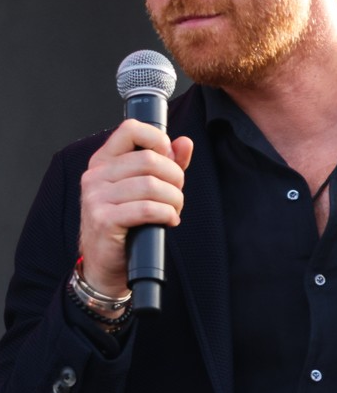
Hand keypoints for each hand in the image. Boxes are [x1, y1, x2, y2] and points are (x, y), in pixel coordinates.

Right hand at [78, 119, 193, 297]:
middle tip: (176, 194)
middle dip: (175, 178)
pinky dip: (167, 214)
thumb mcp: (147, 188)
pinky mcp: (104, 220)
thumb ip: (168, 163)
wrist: (106, 263)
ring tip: (173, 210)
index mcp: (104, 161)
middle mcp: (95, 176)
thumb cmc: (128, 222)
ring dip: (174, 199)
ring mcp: (96, 198)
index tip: (170, 159)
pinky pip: (147, 209)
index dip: (159, 140)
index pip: (131, 129)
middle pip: (150, 159)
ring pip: (151, 185)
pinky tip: (168, 221)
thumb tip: (185, 142)